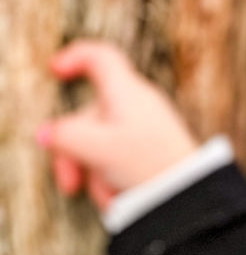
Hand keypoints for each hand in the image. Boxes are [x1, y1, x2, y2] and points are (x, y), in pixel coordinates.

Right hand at [36, 39, 202, 212]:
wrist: (191, 194)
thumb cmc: (148, 165)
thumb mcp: (97, 149)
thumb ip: (65, 137)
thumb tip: (44, 133)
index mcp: (126, 91)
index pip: (100, 57)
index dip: (75, 57)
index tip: (55, 71)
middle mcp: (136, 105)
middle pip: (89, 117)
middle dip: (73, 153)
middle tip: (70, 185)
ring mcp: (145, 128)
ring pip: (101, 144)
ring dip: (96, 173)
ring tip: (110, 195)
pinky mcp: (152, 151)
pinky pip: (119, 160)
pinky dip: (113, 178)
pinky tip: (121, 198)